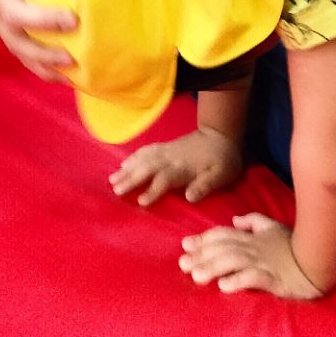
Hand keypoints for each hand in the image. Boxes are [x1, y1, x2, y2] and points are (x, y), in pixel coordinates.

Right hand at [111, 128, 243, 206]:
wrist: (221, 134)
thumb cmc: (223, 159)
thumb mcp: (222, 174)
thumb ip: (206, 185)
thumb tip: (189, 197)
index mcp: (185, 167)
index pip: (165, 179)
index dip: (153, 190)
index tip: (140, 202)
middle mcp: (171, 158)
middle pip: (147, 168)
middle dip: (131, 179)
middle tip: (115, 190)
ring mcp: (166, 151)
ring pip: (143, 159)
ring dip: (127, 169)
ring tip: (112, 180)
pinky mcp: (165, 147)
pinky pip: (145, 151)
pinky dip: (133, 157)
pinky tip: (123, 164)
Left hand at [179, 215, 322, 299]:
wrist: (319, 261)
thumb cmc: (295, 245)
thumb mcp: (273, 227)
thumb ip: (254, 221)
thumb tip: (235, 220)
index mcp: (252, 237)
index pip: (223, 235)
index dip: (203, 239)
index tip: (185, 245)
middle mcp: (254, 248)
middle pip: (223, 248)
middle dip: (201, 256)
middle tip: (182, 264)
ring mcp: (264, 262)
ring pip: (234, 262)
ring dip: (213, 268)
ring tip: (197, 277)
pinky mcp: (275, 278)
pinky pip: (254, 278)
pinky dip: (238, 281)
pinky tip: (224, 287)